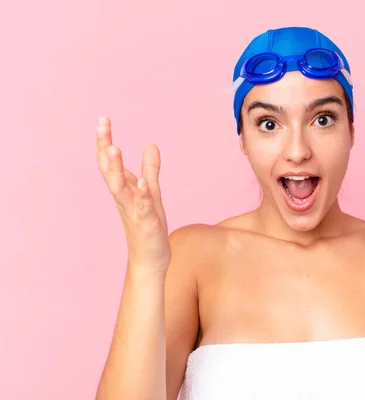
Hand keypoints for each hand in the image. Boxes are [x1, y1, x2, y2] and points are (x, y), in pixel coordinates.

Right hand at [96, 116, 170, 271]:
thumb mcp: (152, 193)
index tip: (103, 119)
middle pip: (110, 170)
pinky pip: (143, 207)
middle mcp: (124, 199)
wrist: (150, 260)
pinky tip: (145, 183)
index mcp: (124, 190)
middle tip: (102, 124)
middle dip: (105, 147)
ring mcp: (134, 211)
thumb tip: (151, 145)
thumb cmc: (148, 226)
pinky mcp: (147, 223)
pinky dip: (143, 195)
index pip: (110, 164)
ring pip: (121, 187)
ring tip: (115, 148)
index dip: (105, 142)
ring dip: (117, 168)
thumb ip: (151, 170)